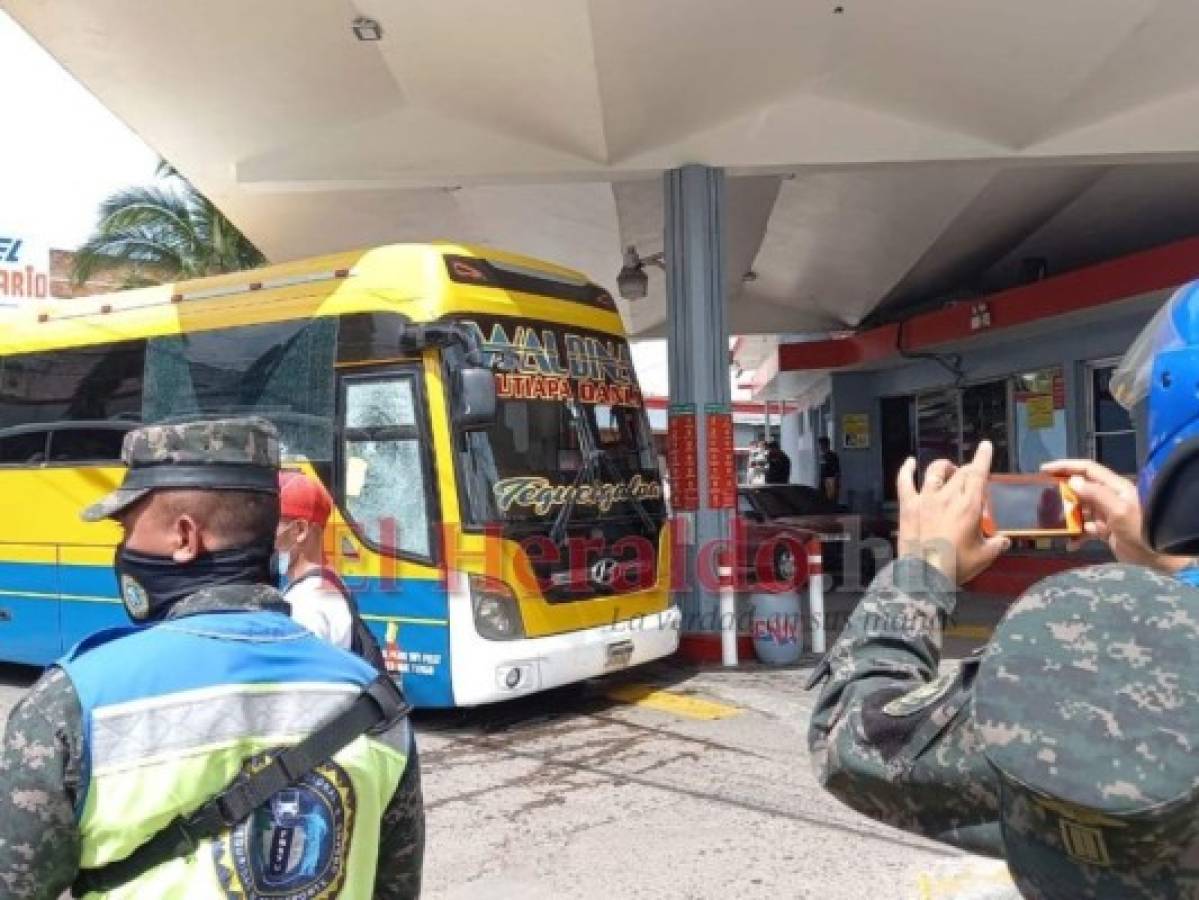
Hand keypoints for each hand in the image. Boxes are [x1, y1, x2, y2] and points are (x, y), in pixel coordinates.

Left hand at [897, 441, 1009, 585]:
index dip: (982, 458)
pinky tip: (910, 463)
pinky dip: (906, 470)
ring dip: (944, 467)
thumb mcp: (984, 556)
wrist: (925, 576)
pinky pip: (905, 482)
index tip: (985, 446)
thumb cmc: (957, 566)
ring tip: (949, 469)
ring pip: (935, 471)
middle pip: (960, 473)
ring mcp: (925, 500)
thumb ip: (997, 545)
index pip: (978, 474)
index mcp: (969, 506)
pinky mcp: (908, 507)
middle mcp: (947, 497)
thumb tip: (1005, 541)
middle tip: (970, 477)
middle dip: (968, 470)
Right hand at [1040, 459, 1191, 573]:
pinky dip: (1075, 535)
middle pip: (1081, 488)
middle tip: (1044, 496)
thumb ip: (1096, 494)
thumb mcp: (1118, 510)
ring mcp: (1106, 514)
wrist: (1155, 557)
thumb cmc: (1139, 530)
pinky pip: (1084, 528)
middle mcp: (1110, 497)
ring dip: (1066, 515)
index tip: (1045, 470)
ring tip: (1051, 521)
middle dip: (1062, 491)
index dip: (1066, 466)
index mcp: (1115, 487)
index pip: (1088, 469)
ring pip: (1080, 509)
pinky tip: (1069, 543)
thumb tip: (1073, 481)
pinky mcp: (1104, 530)